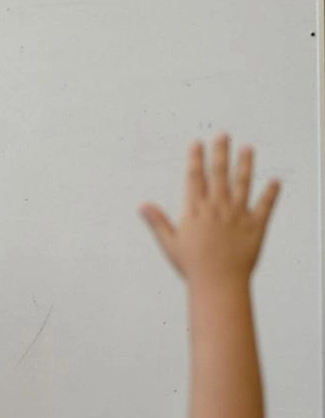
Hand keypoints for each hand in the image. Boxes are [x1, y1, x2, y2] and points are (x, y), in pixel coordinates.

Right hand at [140, 133, 279, 285]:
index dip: (195, 159)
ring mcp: (238, 215)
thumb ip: (157, 221)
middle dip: (220, 152)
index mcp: (195, 211)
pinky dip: (271, 193)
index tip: (197, 143)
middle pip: (219, 174)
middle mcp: (217, 207)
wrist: (218, 282)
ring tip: (247, 149)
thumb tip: (142, 205)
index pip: (194, 178)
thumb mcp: (169, 243)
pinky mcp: (255, 225)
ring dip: (245, 165)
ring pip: (243, 184)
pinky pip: (265, 205)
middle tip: (223, 135)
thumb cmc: (192, 266)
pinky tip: (275, 181)